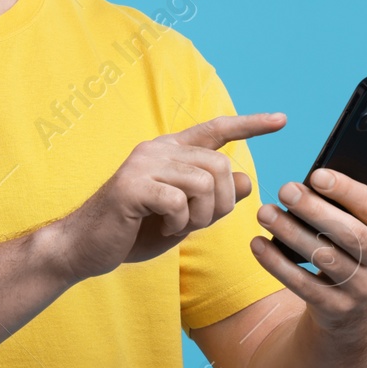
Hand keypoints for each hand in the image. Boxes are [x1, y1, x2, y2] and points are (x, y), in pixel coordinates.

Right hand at [56, 112, 287, 281]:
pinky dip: (179, 222)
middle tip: (199, 222)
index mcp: (168, 152)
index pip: (215, 130)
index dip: (249, 125)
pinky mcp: (132, 187)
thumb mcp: (183, 215)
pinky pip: (179, 201)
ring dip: (201, 216)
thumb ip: (213, 198)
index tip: (282, 120)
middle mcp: (156, 150)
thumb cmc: (133, 230)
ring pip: (204, 184)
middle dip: (222, 203)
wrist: (84, 247)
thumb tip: (248, 180)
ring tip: (179, 226)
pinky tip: (164, 228)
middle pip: (220, 165)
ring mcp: (142, 166)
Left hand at [250, 153, 366, 338]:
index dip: (346, 190)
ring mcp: (362, 289)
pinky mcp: (335, 308)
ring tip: (264, 212)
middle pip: (348, 233)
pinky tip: (258, 244)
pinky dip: (277, 264)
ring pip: (323, 258)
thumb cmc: (365, 245)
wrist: (356, 308)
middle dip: (314, 210)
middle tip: (284, 189)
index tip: (316, 173)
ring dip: (291, 233)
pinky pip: (303, 285)